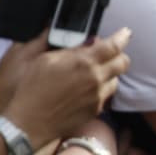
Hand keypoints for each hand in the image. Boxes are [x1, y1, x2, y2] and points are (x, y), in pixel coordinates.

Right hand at [3, 30, 130, 146]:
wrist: (30, 121)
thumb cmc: (31, 89)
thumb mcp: (42, 59)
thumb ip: (66, 47)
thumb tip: (82, 38)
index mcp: (83, 62)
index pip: (113, 46)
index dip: (122, 37)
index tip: (125, 33)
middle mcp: (96, 79)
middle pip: (123, 63)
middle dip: (119, 55)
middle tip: (109, 53)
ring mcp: (98, 96)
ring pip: (116, 79)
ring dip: (109, 73)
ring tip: (93, 72)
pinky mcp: (96, 109)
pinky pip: (106, 95)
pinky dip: (101, 89)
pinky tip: (86, 89)